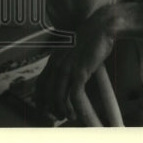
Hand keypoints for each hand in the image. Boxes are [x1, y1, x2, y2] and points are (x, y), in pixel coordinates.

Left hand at [36, 6, 118, 122]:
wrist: (103, 25)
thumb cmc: (93, 35)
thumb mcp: (75, 49)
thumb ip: (71, 61)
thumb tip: (74, 74)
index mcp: (54, 59)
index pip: (40, 84)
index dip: (40, 99)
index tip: (44, 108)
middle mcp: (57, 65)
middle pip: (47, 94)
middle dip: (50, 109)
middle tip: (57, 117)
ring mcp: (67, 69)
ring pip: (58, 98)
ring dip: (63, 111)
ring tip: (70, 117)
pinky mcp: (80, 73)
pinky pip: (75, 97)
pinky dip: (76, 108)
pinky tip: (78, 115)